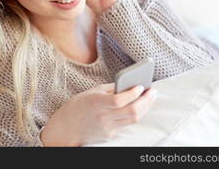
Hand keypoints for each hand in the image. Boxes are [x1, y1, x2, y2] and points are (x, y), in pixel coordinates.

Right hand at [40, 83, 156, 145]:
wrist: (65, 128)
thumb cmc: (77, 106)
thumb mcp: (92, 92)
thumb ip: (111, 89)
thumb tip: (129, 84)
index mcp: (97, 103)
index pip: (120, 100)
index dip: (133, 93)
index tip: (142, 86)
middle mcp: (103, 117)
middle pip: (132, 111)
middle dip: (146, 101)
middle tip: (152, 91)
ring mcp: (108, 128)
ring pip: (133, 119)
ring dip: (145, 108)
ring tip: (150, 98)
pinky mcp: (110, 135)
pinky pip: (127, 124)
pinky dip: (135, 114)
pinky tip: (140, 106)